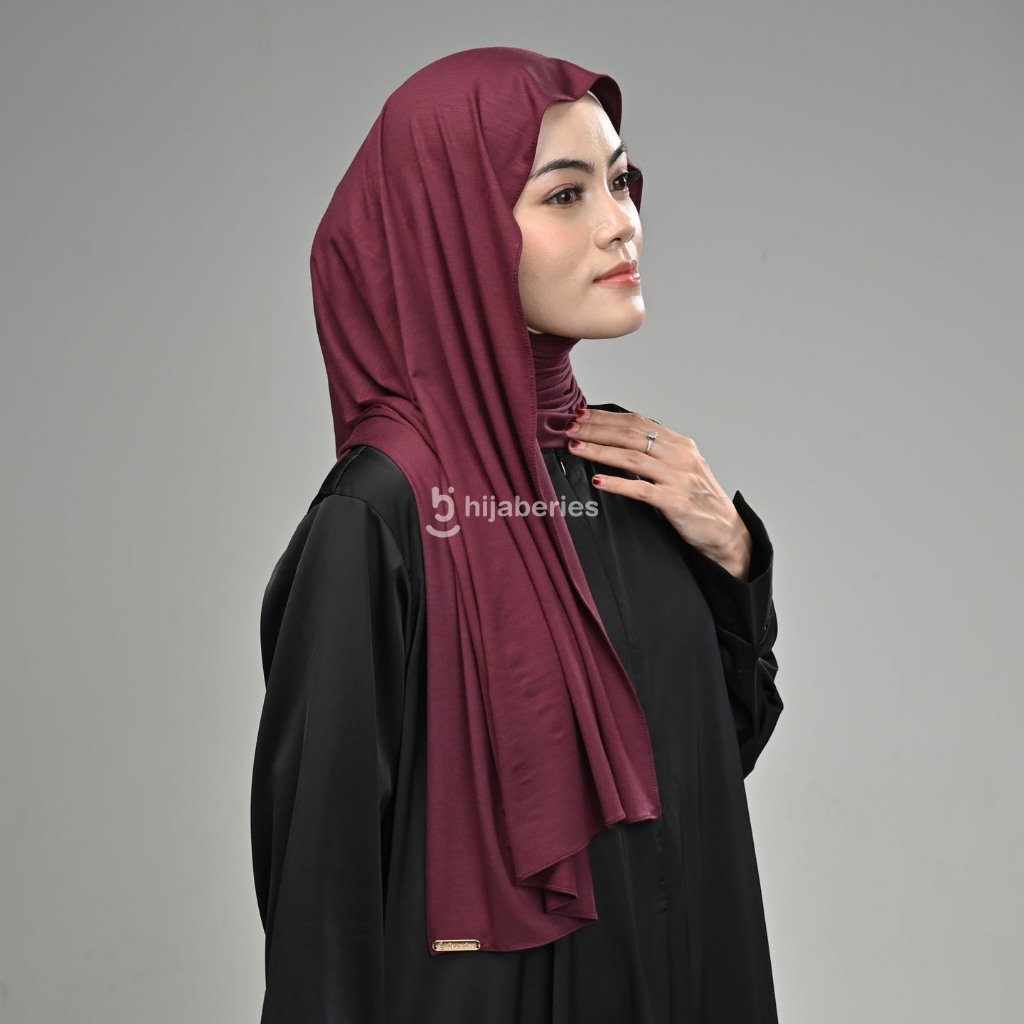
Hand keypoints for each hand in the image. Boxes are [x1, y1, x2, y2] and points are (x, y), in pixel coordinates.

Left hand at [565, 408, 752, 578]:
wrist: (727, 532)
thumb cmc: (698, 500)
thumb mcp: (680, 468)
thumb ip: (656, 454)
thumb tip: (617, 442)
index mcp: (680, 444)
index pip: (638, 422)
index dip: (607, 417)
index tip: (581, 415)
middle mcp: (680, 456)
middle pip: (631, 435)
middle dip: (597, 430)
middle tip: (571, 428)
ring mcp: (679, 478)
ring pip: (633, 458)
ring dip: (600, 451)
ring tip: (576, 448)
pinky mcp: (676, 501)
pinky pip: (641, 489)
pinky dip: (617, 484)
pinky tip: (598, 482)